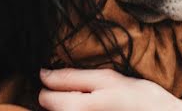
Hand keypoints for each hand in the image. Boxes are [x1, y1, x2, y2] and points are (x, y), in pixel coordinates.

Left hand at [39, 68, 181, 110]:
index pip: (44, 96)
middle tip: (93, 94)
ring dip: (73, 106)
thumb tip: (43, 74)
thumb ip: (71, 77)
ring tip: (99, 105)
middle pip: (51, 109)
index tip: (76, 81)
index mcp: (74, 110)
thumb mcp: (106, 79)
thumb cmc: (138, 99)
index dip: (56, 83)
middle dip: (65, 98)